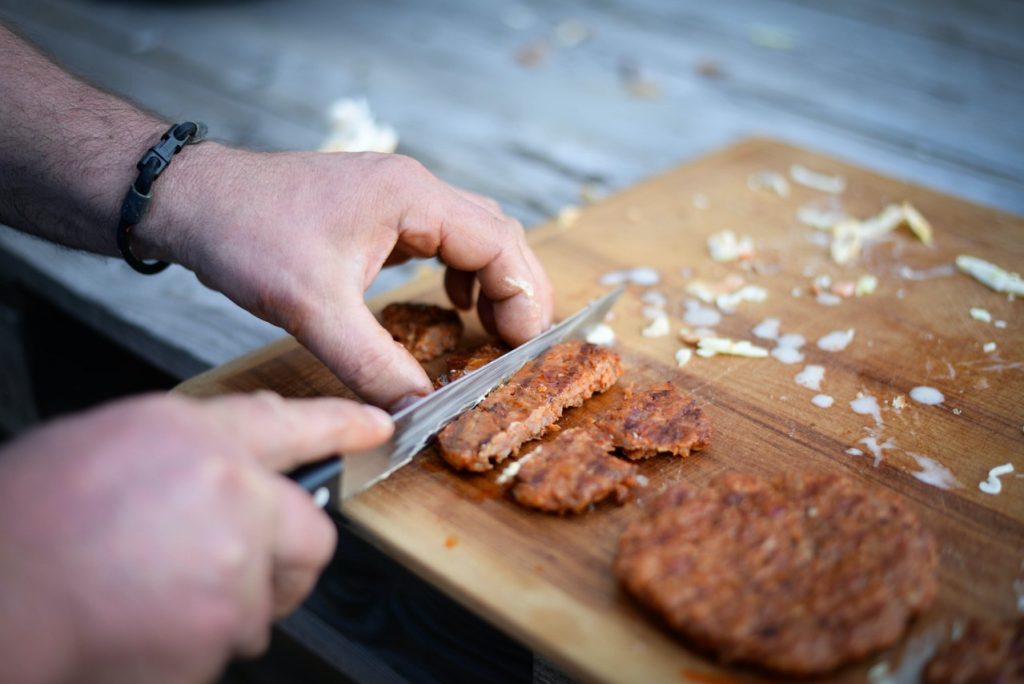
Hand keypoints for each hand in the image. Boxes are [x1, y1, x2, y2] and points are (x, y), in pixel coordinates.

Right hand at [0, 392, 392, 683]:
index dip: (340, 426)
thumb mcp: (112, 446)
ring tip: (156, 597)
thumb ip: (188, 453)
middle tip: (243, 569)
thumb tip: (227, 469)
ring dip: (228, 606)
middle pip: (310, 535)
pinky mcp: (224, 624)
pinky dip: (196, 644)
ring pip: (267, 599)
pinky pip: (233, 642)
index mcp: (197, 437)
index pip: (289, 423)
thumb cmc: (28, 520)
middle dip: (288, 559)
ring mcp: (235, 560)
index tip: (376, 427)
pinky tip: (145, 623)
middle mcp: (231, 491)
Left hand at [143, 147, 553, 409]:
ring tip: (492, 328)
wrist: (192, 201)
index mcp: (411, 197)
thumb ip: (373, 364)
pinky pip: (440, 238)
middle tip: (516, 345)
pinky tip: (450, 300)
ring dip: (492, 278)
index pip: (499, 242)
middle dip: (517, 289)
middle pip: (498, 233)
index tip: (521, 347)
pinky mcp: (376, 211)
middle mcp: (412, 189)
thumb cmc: (247, 235)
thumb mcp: (314, 310)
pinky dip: (459, 271)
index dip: (522, 297)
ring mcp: (395, 196)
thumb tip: (416, 409)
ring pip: (473, 232)